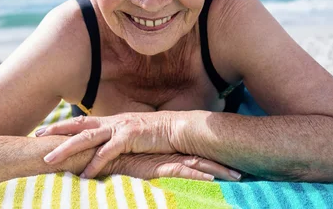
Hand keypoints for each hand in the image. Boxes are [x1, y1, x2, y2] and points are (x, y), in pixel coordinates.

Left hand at [36, 112, 177, 177]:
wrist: (180, 128)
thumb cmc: (159, 135)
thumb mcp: (135, 136)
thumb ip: (120, 141)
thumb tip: (107, 151)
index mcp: (113, 121)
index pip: (83, 122)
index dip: (64, 125)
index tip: (46, 129)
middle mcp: (113, 122)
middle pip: (78, 126)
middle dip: (56, 130)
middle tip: (36, 135)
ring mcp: (120, 128)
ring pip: (86, 138)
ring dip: (66, 149)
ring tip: (49, 159)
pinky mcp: (130, 137)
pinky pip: (107, 152)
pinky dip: (95, 164)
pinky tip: (85, 175)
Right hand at [98, 153, 241, 181]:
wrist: (86, 152)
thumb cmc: (104, 159)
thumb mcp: (127, 162)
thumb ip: (141, 165)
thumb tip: (151, 171)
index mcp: (162, 152)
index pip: (192, 154)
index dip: (212, 158)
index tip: (232, 164)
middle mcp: (164, 153)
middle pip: (200, 157)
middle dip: (223, 164)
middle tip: (245, 171)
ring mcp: (160, 159)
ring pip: (195, 164)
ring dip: (217, 170)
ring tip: (238, 177)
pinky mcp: (152, 167)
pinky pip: (178, 171)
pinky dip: (195, 175)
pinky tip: (211, 179)